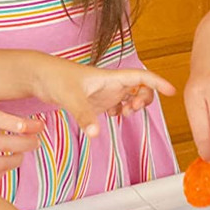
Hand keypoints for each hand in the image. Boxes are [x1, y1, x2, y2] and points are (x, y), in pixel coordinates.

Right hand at [0, 104, 42, 183]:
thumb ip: (10, 119)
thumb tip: (39, 126)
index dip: (19, 124)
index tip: (38, 126)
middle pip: (2, 144)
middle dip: (25, 144)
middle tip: (35, 142)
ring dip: (16, 160)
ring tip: (20, 154)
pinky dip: (2, 172)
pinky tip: (4, 164)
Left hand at [33, 60, 174, 134]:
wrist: (37, 76)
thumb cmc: (54, 77)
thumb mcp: (70, 97)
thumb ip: (84, 115)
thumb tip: (95, 134)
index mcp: (109, 77)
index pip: (141, 76)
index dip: (157, 83)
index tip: (171, 91)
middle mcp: (109, 83)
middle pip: (140, 87)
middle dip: (145, 98)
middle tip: (133, 109)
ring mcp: (103, 92)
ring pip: (130, 97)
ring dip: (134, 105)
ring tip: (125, 113)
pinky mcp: (95, 101)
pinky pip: (117, 105)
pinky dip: (121, 111)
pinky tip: (114, 116)